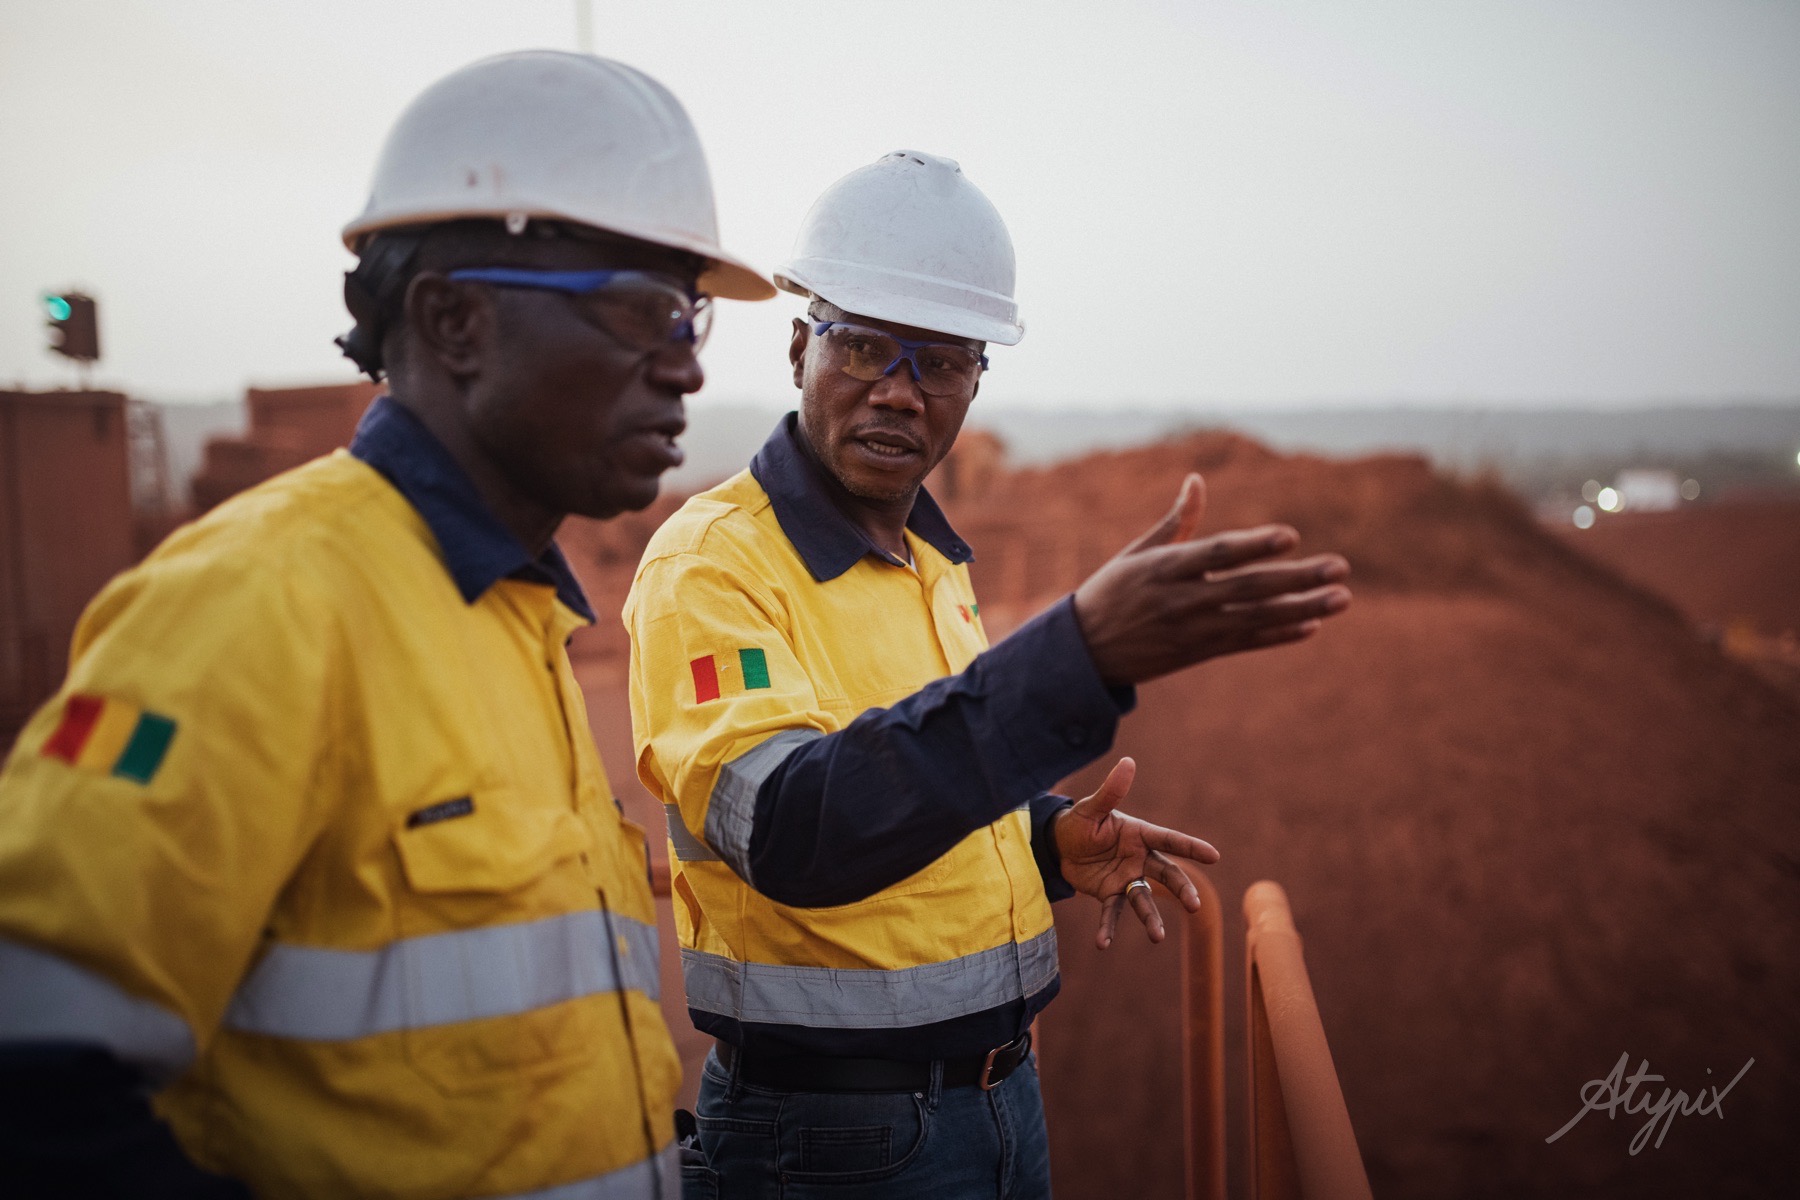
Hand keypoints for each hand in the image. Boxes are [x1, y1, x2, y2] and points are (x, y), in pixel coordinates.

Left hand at [1053, 756, 1219, 948]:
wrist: (1058, 844)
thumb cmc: (1079, 821)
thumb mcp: (1091, 807)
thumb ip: (1111, 791)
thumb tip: (1128, 761)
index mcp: (1139, 834)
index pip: (1169, 840)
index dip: (1190, 847)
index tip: (1214, 856)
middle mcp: (1138, 858)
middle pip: (1166, 874)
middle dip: (1181, 889)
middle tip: (1194, 905)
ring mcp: (1126, 878)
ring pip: (1144, 900)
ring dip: (1150, 919)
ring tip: (1157, 937)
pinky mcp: (1109, 894)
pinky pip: (1112, 913)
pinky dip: (1108, 928)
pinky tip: (1103, 944)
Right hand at [1072, 473, 1351, 686]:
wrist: (1085, 652)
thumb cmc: (1112, 591)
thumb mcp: (1137, 554)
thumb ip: (1177, 522)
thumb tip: (1197, 480)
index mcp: (1164, 568)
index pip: (1218, 554)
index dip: (1255, 545)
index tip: (1291, 537)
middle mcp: (1182, 600)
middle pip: (1249, 587)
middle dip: (1297, 578)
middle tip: (1340, 567)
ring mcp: (1193, 630)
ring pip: (1257, 618)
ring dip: (1303, 608)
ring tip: (1342, 597)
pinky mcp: (1199, 652)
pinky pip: (1247, 642)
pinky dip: (1279, 635)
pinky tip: (1312, 625)